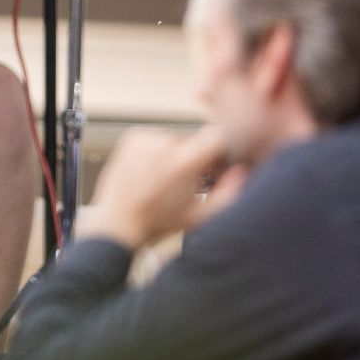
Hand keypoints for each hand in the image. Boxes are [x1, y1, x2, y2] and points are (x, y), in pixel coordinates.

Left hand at [80, 123, 238, 251]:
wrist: (118, 223)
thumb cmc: (158, 223)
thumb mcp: (200, 216)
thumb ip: (229, 193)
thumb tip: (242, 172)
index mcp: (185, 161)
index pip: (217, 136)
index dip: (221, 150)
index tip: (217, 165)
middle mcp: (165, 144)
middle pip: (195, 141)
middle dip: (196, 158)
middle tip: (188, 182)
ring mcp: (146, 139)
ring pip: (175, 141)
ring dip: (175, 155)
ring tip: (165, 181)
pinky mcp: (132, 138)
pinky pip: (155, 139)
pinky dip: (157, 152)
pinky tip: (151, 174)